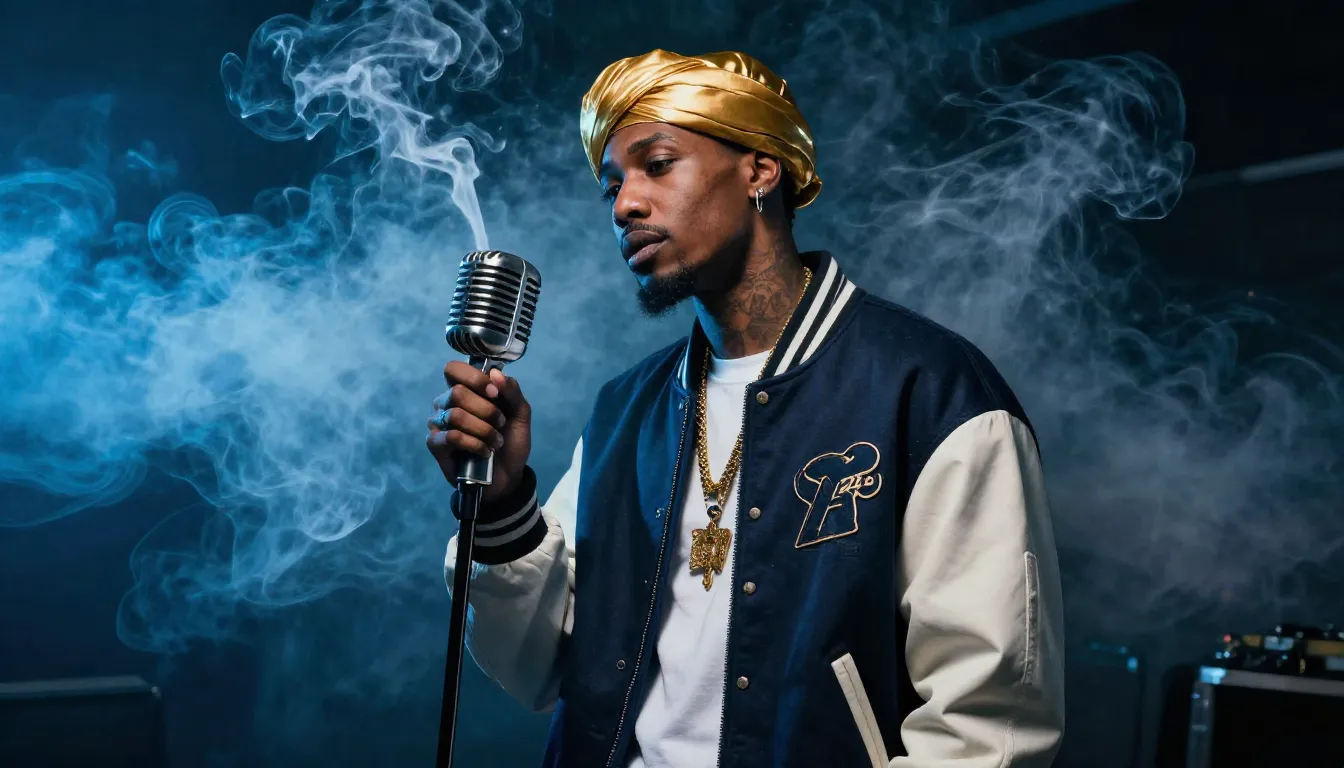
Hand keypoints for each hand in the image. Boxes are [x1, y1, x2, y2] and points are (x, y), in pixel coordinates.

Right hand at [426, 361, 532, 503]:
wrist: (508, 475)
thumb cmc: (510, 441)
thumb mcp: (520, 414)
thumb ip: (512, 391)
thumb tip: (495, 373)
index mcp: (464, 389)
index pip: (453, 369)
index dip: (474, 378)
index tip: (495, 393)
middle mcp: (446, 403)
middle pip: (458, 392)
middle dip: (487, 410)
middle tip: (500, 424)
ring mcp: (438, 423)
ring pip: (455, 415)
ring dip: (483, 429)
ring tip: (495, 441)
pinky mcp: (435, 444)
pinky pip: (452, 436)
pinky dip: (474, 444)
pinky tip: (485, 452)